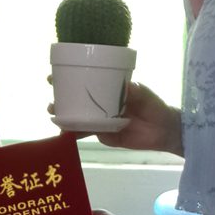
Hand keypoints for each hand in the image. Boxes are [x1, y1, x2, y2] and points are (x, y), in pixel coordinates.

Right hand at [47, 80, 181, 153]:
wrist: (163, 130)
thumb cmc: (153, 106)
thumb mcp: (143, 93)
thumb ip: (133, 90)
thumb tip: (124, 86)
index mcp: (108, 90)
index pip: (85, 83)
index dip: (68, 80)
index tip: (52, 78)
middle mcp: (101, 105)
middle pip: (76, 102)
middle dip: (60, 101)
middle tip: (51, 103)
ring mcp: (101, 121)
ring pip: (78, 119)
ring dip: (64, 119)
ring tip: (54, 117)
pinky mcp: (104, 136)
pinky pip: (88, 134)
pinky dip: (75, 134)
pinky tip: (65, 134)